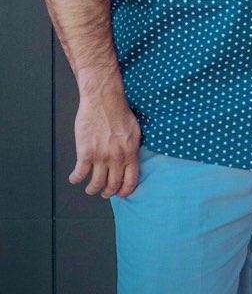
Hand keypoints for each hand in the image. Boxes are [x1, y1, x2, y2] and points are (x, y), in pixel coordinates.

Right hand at [69, 83, 141, 198]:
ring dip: (92, 189)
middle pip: (113, 185)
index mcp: (131, 153)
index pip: (130, 181)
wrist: (103, 100)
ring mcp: (101, 157)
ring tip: (90, 189)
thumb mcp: (135, 131)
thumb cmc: (120, 111)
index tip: (121, 194)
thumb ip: (133, 147)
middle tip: (104, 193)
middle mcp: (117, 158)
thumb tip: (132, 159)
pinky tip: (74, 178)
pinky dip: (75, 179)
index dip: (125, 191)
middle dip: (108, 192)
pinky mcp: (85, 153)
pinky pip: (80, 173)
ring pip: (96, 184)